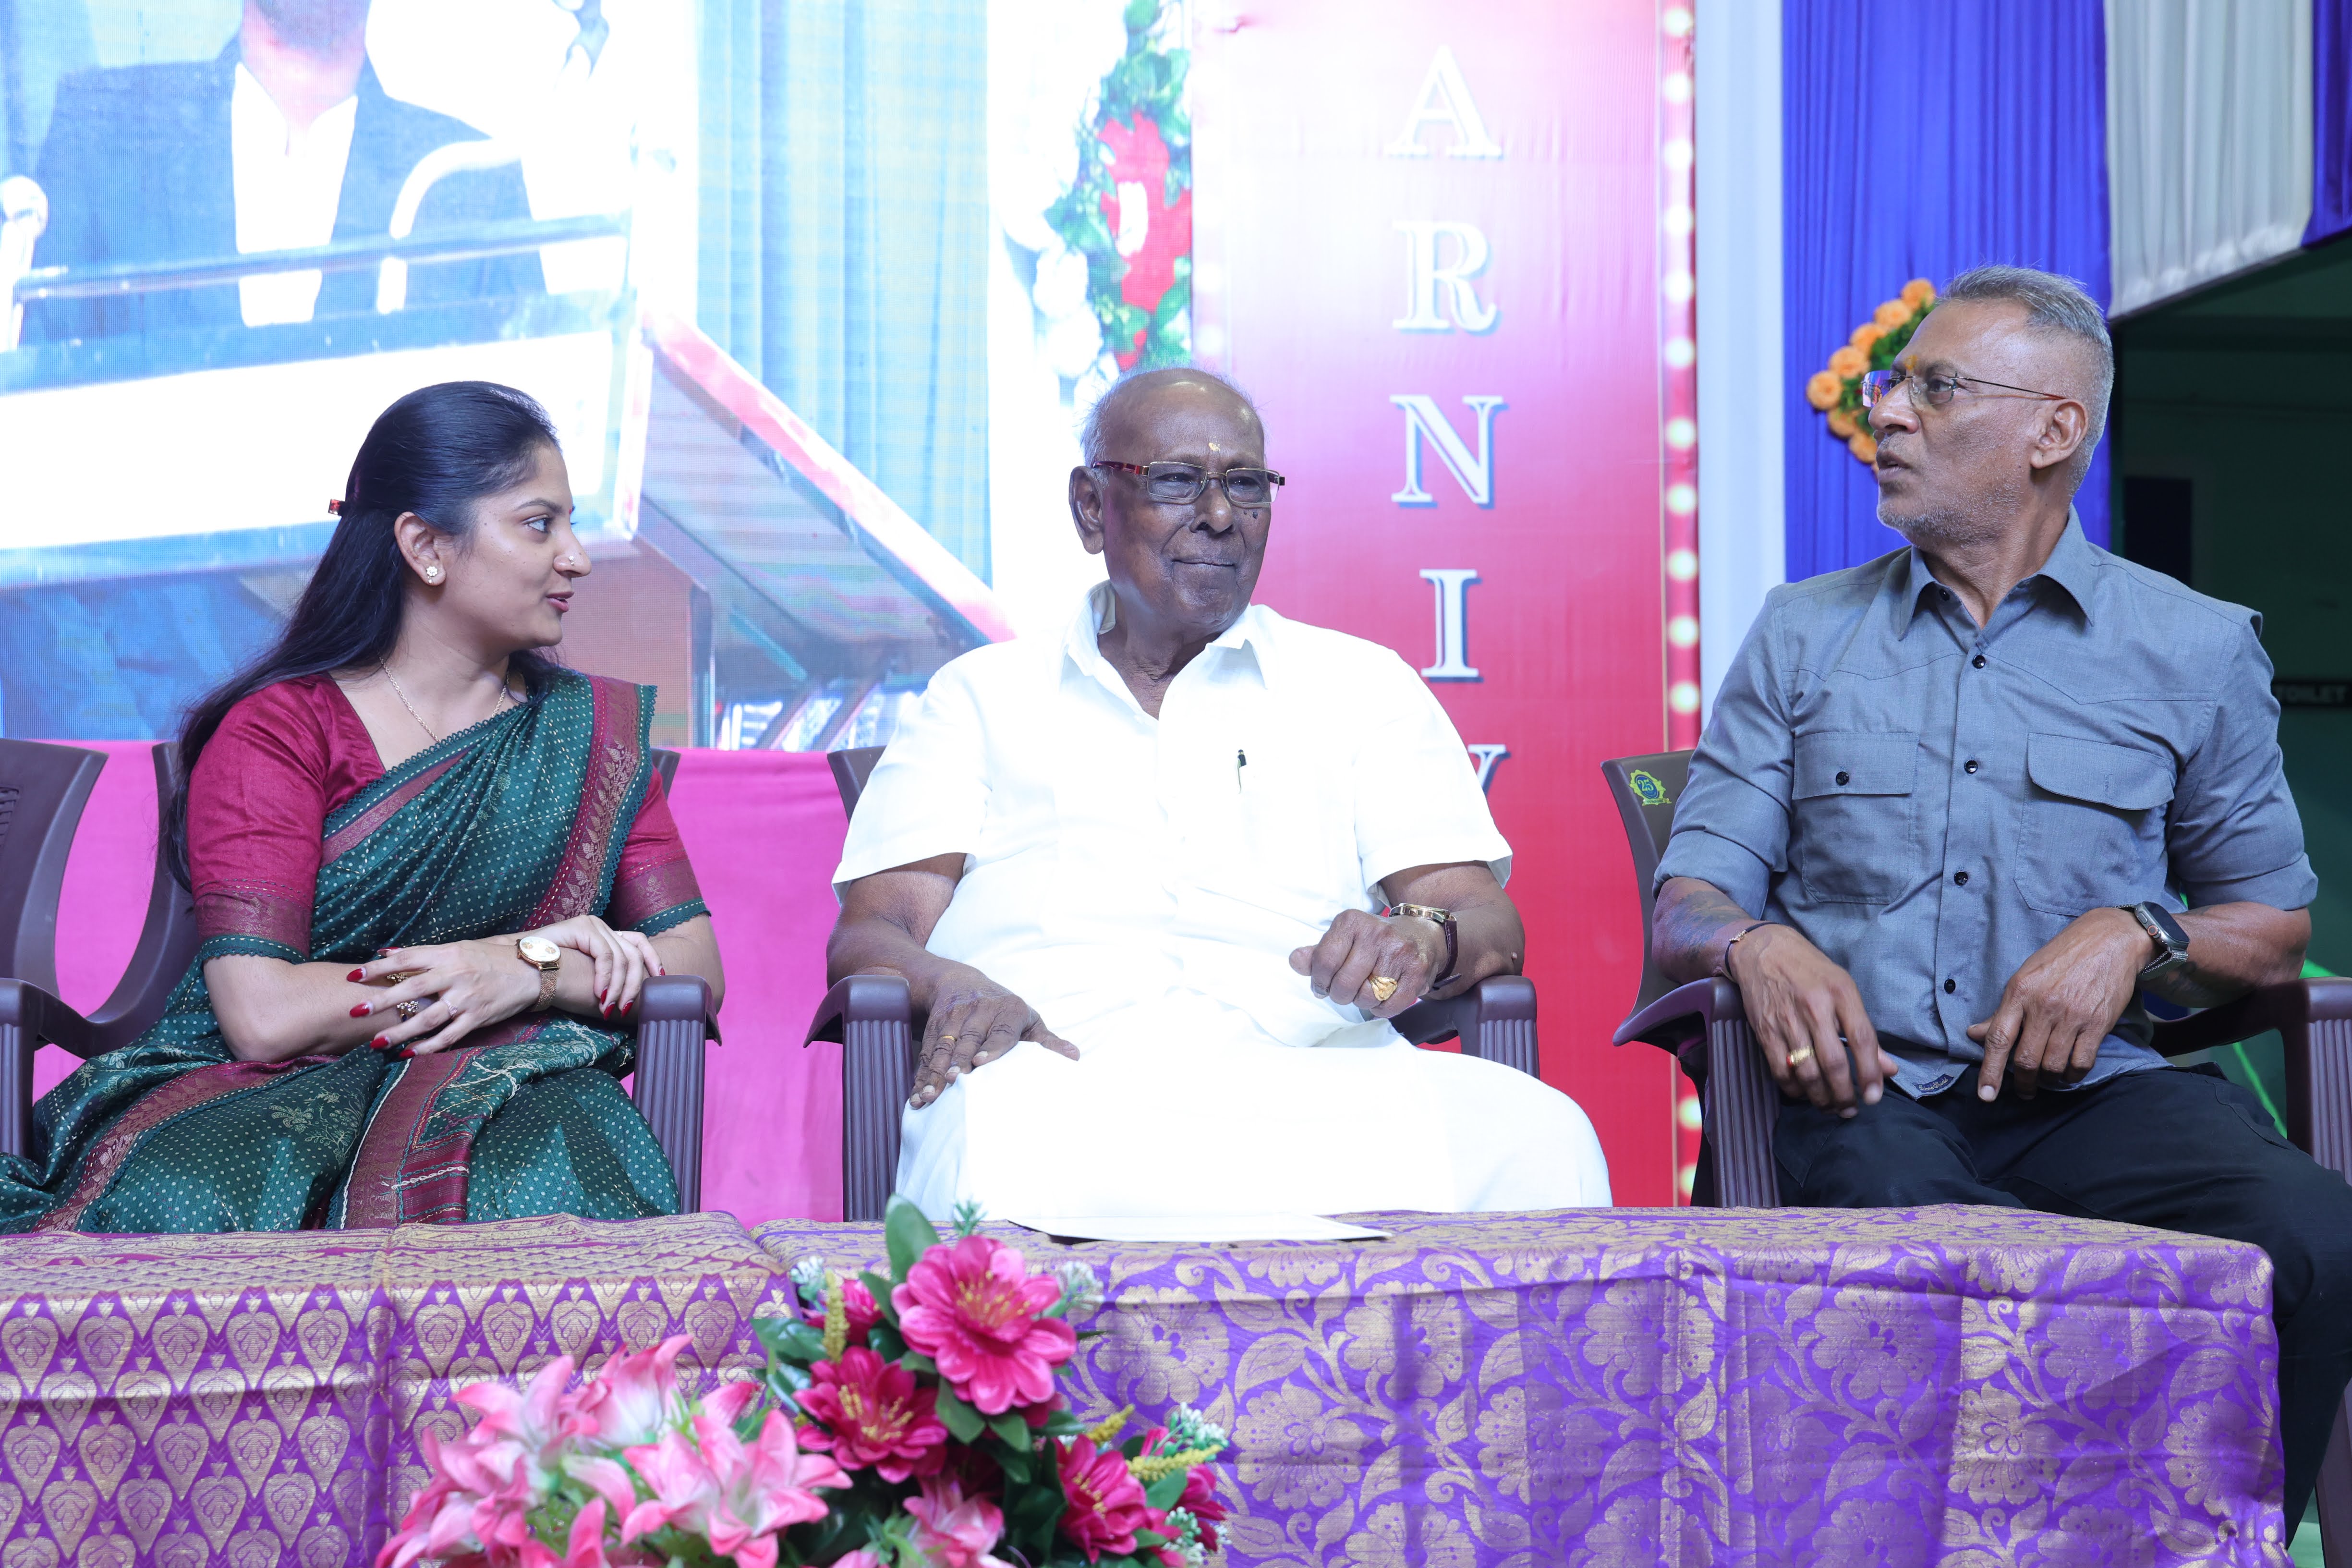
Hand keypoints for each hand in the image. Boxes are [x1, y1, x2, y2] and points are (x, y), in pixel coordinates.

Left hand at [349, 938, 541, 1056]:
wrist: (532, 971)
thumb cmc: (492, 958)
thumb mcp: (459, 948)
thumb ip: (424, 953)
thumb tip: (388, 952)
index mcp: (448, 954)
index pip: (406, 959)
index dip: (378, 967)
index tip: (353, 976)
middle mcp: (456, 975)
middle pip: (412, 988)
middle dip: (382, 1000)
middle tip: (355, 1010)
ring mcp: (467, 998)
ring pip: (428, 1018)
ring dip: (400, 1031)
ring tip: (376, 1042)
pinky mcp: (478, 1017)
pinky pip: (449, 1036)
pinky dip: (428, 1046)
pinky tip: (409, 1054)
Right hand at [538, 914, 662, 1019]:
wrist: (521, 967)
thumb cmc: (551, 976)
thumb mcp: (587, 976)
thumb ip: (606, 976)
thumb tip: (629, 995)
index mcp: (605, 935)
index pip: (639, 943)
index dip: (653, 960)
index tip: (660, 980)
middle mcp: (602, 927)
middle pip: (635, 953)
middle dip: (635, 984)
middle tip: (625, 1007)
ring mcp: (593, 925)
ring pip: (623, 957)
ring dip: (619, 986)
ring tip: (610, 1006)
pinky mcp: (583, 927)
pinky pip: (606, 955)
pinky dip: (606, 977)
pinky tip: (600, 993)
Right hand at [910, 964, 1078, 1106]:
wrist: (960, 982)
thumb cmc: (1004, 1011)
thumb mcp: (1028, 1021)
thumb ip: (1047, 1042)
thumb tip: (1074, 1057)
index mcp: (1008, 1011)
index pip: (1001, 1031)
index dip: (991, 1047)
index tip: (980, 1063)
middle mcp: (979, 1011)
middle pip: (967, 1040)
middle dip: (957, 1063)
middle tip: (952, 1084)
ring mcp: (954, 1017)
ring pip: (944, 1047)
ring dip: (934, 1073)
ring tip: (929, 1096)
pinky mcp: (935, 1025)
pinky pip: (928, 1052)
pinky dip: (921, 1074)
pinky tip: (917, 1093)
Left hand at [1289, 909, 1445, 1019]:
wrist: (1421, 935)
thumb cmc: (1375, 941)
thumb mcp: (1344, 938)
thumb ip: (1317, 953)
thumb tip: (1296, 961)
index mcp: (1352, 922)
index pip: (1324, 961)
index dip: (1319, 981)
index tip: (1322, 985)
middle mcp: (1376, 933)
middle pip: (1344, 983)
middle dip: (1340, 995)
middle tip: (1344, 992)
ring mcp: (1398, 952)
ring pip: (1366, 997)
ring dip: (1361, 1002)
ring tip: (1365, 991)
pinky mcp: (1417, 970)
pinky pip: (1390, 1006)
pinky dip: (1381, 1009)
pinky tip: (1382, 997)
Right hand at [1727, 924, 1898, 1115]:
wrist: (1763, 950)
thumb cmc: (1810, 970)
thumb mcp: (1843, 989)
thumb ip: (1864, 1031)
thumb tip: (1889, 1069)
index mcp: (1840, 994)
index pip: (1862, 1040)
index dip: (1870, 1074)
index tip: (1873, 1097)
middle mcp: (1814, 1007)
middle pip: (1833, 1063)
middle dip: (1844, 1094)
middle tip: (1850, 1109)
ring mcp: (1787, 1020)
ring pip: (1806, 1072)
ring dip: (1820, 1098)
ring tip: (1829, 1106)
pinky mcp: (1764, 1030)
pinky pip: (1781, 1069)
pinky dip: (1793, 1089)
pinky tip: (1803, 1092)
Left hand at [1969, 907, 2146, 1099]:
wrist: (2109, 940)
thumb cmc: (2062, 958)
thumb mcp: (2026, 976)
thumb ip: (2003, 1010)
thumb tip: (1974, 1034)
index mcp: (2019, 992)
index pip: (1998, 1039)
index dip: (1990, 1071)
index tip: (1985, 1095)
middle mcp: (2043, 1006)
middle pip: (2026, 1059)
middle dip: (2023, 1083)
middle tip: (2025, 1091)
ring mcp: (2072, 1016)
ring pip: (2053, 1065)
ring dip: (2049, 1080)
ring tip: (2048, 1079)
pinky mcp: (2098, 1023)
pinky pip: (2081, 1062)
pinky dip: (2073, 1074)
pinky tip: (2069, 1072)